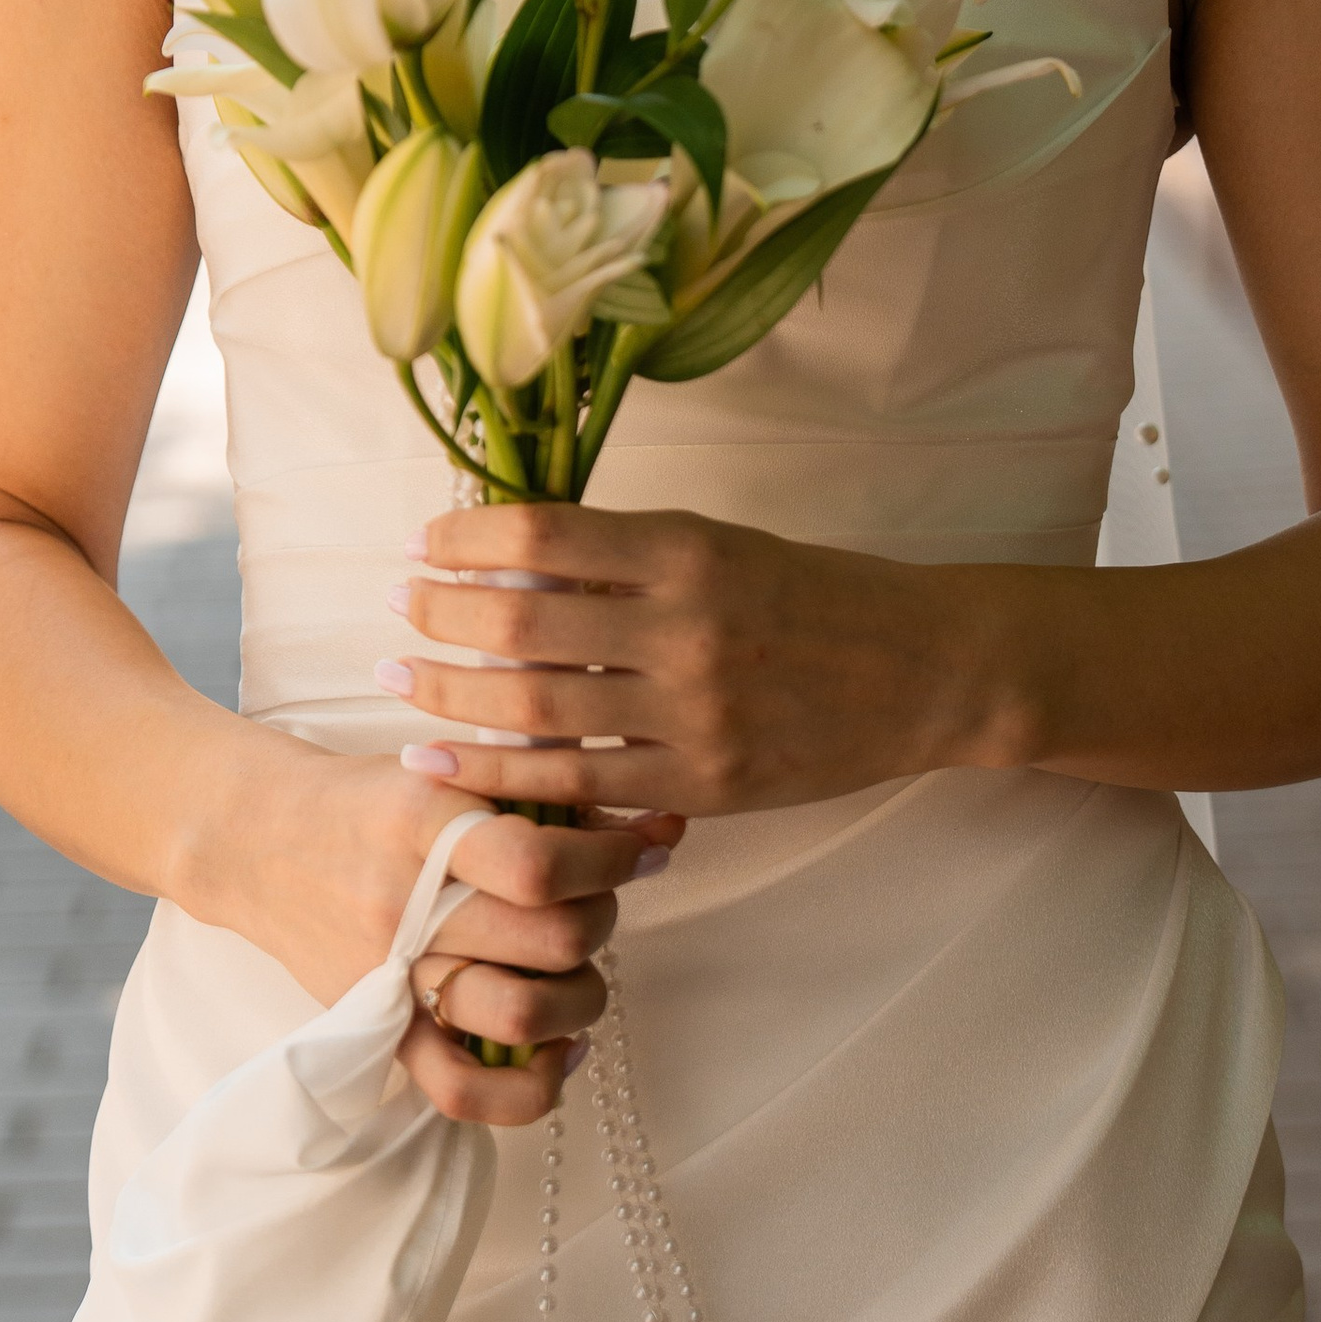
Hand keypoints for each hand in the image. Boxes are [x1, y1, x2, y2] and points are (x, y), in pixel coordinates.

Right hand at [183, 729, 681, 1127]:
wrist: (252, 840)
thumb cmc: (363, 798)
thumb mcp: (444, 772)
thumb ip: (540, 794)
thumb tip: (660, 825)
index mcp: (422, 821)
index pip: (539, 863)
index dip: (612, 860)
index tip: (640, 847)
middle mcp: (406, 905)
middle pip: (549, 939)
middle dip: (602, 918)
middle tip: (598, 900)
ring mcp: (391, 977)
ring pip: (522, 1017)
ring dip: (583, 996)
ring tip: (579, 969)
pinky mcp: (381, 1030)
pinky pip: (464, 1092)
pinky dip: (534, 1085)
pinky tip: (563, 1047)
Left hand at [380, 506, 1008, 822]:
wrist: (927, 670)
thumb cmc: (819, 593)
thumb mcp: (725, 543)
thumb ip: (626, 554)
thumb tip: (509, 557)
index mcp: (689, 549)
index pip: (542, 535)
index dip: (464, 540)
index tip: (424, 543)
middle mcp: (685, 628)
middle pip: (520, 625)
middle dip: (437, 616)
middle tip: (393, 608)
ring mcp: (693, 715)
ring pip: (535, 711)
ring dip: (448, 695)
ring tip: (398, 678)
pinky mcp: (701, 784)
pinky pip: (578, 786)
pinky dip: (501, 773)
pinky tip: (445, 762)